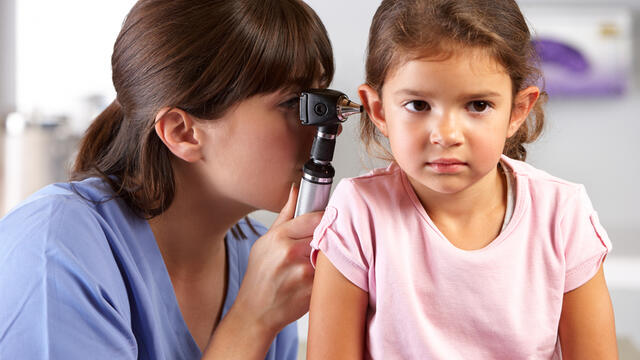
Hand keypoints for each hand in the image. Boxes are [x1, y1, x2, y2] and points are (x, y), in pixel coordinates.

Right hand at [233, 183, 322, 334]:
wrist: (255, 313)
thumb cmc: (259, 277)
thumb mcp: (265, 242)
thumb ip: (285, 215)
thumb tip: (296, 190)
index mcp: (280, 237)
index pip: (315, 217)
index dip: (327, 217)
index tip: (331, 218)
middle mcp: (291, 252)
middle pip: (326, 235)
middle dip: (329, 237)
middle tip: (327, 241)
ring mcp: (302, 273)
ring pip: (331, 255)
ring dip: (331, 257)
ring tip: (322, 261)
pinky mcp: (312, 290)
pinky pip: (330, 276)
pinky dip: (330, 276)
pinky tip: (322, 279)